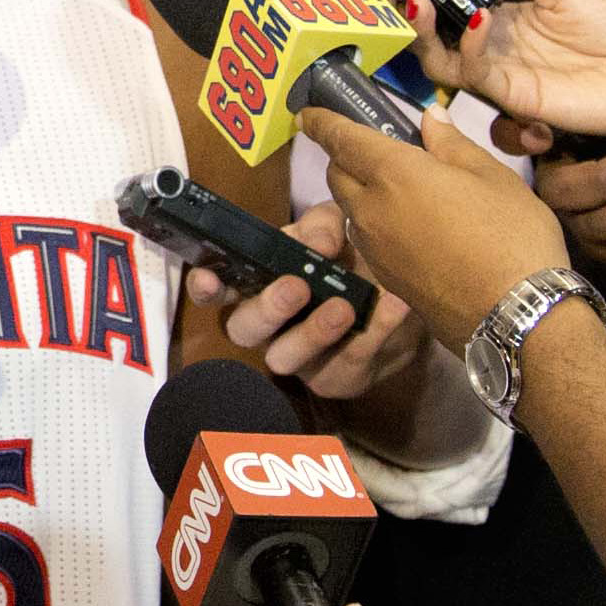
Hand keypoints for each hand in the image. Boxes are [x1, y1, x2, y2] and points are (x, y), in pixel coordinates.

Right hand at [181, 201, 429, 399]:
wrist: (401, 301)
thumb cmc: (350, 261)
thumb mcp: (335, 230)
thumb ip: (322, 226)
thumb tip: (319, 245)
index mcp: (257, 284)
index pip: (216, 288)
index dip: (204, 287)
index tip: (209, 279)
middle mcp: (268, 327)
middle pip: (243, 329)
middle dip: (267, 309)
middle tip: (297, 287)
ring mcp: (298, 358)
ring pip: (284, 358)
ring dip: (312, 332)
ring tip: (344, 307)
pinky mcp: (334, 379)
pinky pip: (346, 363)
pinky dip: (374, 332)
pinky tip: (395, 306)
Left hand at [310, 110, 566, 345]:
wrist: (514, 316)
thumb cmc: (510, 235)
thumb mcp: (492, 176)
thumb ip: (452, 144)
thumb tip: (429, 118)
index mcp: (394, 174)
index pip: (342, 139)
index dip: (323, 123)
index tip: (308, 115)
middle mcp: (371, 210)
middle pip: (339, 176)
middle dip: (345, 157)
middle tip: (373, 149)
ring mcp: (375, 250)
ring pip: (351, 211)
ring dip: (361, 193)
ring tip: (398, 188)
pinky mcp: (386, 280)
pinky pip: (367, 240)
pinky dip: (375, 224)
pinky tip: (410, 227)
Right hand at [408, 0, 605, 150]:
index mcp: (501, 20)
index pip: (446, 7)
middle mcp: (493, 51)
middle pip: (432, 40)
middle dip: (406, 16)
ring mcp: (502, 77)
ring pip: (442, 64)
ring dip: (426, 34)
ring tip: (422, 3)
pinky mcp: (517, 100)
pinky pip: (479, 76)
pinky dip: (470, 48)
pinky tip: (480, 21)